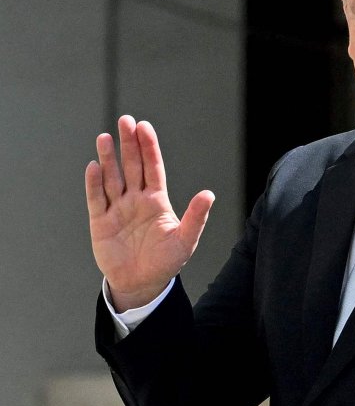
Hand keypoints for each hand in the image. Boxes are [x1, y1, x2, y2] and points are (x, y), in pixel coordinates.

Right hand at [86, 115, 214, 309]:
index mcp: (156, 200)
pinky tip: (94, 167)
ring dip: (108, 158)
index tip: (144, 127)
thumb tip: (209, 194)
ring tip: (105, 138)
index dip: (148, 148)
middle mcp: (135, 199)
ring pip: (111, 178)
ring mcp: (117, 208)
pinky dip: (94, 183)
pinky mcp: (100, 221)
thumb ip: (196, 217)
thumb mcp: (185, 240)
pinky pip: (96, 199)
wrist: (142, 284)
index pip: (152, 168)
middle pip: (131, 166)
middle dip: (128, 144)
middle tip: (125, 121)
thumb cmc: (165, 262)